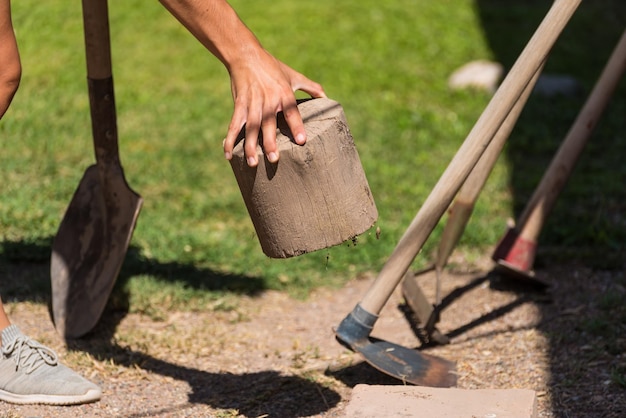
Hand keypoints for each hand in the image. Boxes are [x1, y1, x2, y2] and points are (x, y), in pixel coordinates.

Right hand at [223, 50, 325, 166]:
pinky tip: (228, 154)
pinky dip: (230, 139)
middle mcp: (268, 100)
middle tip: (274, 159)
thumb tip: (327, 98)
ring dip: (250, 146)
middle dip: (270, 142)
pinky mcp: (239, 105)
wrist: (246, 55)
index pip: (292, 112)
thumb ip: (312, 88)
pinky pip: (234, 125)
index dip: (297, 126)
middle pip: (269, 124)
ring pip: (251, 128)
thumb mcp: (294, 75)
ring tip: (253, 162)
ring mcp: (252, 104)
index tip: (301, 141)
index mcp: (284, 93)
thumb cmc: (273, 67)